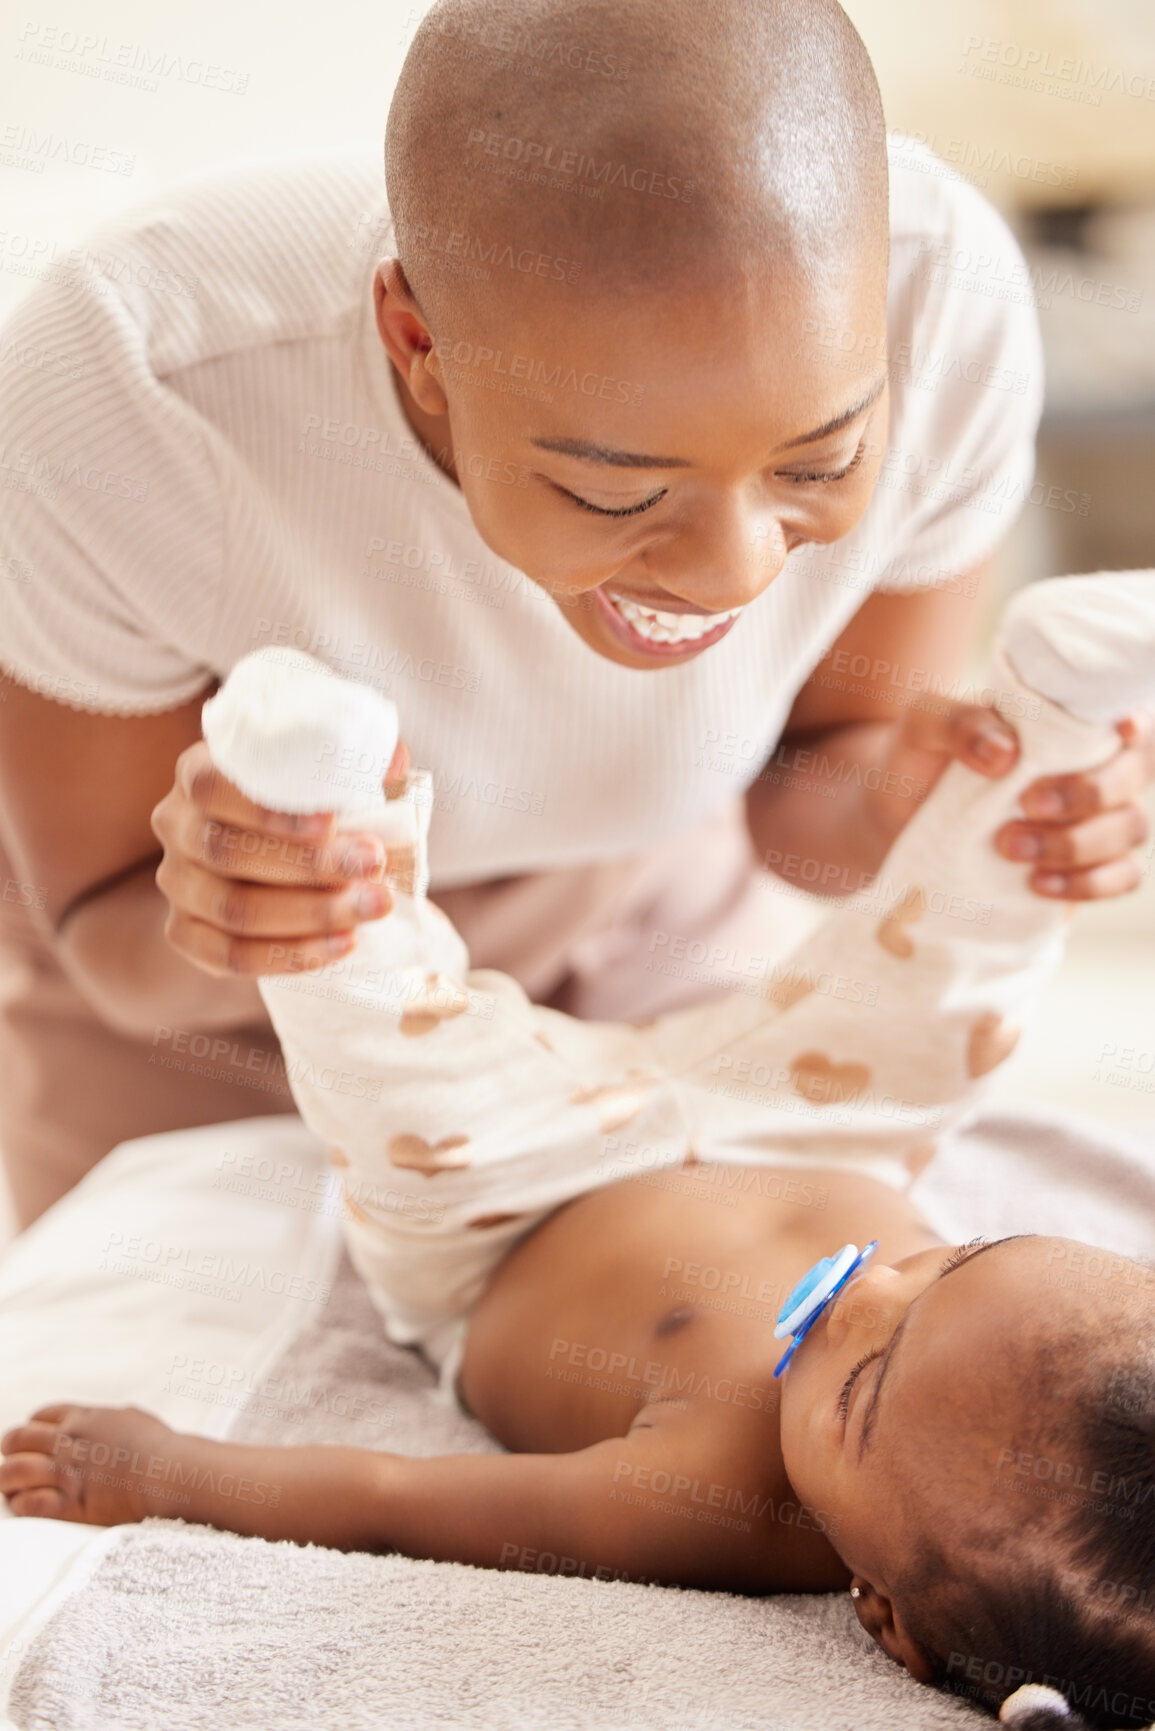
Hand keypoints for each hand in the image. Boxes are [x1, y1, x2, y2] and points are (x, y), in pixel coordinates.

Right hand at [150, 736, 410, 974]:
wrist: (285, 850)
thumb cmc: (307, 798)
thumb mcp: (325, 768)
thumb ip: (353, 758)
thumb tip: (393, 762)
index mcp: (196, 774)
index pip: (211, 788)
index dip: (265, 809)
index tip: (332, 821)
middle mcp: (177, 827)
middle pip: (226, 853)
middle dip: (309, 865)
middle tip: (375, 864)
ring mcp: (178, 884)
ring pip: (233, 910)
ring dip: (311, 913)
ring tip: (374, 906)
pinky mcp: (186, 933)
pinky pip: (230, 956)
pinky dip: (290, 955)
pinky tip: (343, 944)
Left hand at [865, 704, 1153, 901]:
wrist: (893, 820)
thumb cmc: (918, 758)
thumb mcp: (923, 725)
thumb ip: (959, 724)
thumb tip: (1005, 754)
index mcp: (1064, 723)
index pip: (1127, 717)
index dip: (1137, 726)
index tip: (1120, 731)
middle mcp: (1089, 767)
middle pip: (1134, 776)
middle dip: (1090, 794)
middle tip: (1025, 805)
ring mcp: (1088, 820)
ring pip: (1130, 829)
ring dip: (1079, 843)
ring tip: (1008, 847)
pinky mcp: (1078, 868)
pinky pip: (1119, 877)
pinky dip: (1088, 884)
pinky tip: (1037, 884)